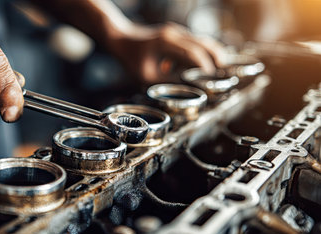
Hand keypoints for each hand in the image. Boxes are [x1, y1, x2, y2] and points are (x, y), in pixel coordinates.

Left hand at [108, 22, 224, 83]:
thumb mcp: (147, 75)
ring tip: (221, 65)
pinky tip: (205, 63)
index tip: (211, 76)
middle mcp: (173, 33)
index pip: (192, 52)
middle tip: (225, 68)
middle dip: (216, 55)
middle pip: (202, 42)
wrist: (121, 40)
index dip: (204, 65)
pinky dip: (201, 51)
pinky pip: (192, 42)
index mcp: (166, 42)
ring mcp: (175, 32)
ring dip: (211, 52)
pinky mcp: (174, 35)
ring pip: (200, 40)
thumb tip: (186, 87)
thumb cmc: (131, 59)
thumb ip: (167, 80)